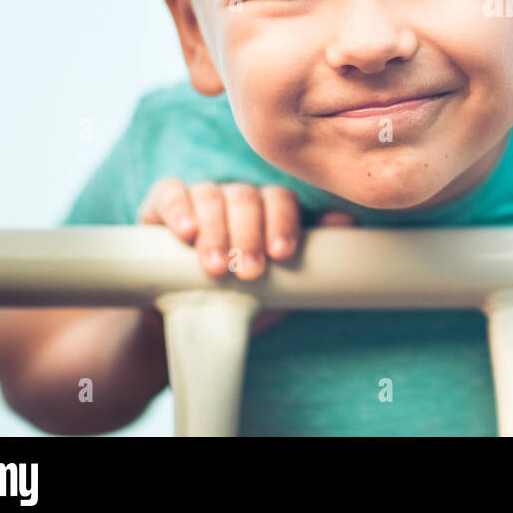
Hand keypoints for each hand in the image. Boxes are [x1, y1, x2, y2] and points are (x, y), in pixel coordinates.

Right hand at [136, 177, 356, 333]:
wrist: (184, 319)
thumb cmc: (241, 297)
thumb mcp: (279, 284)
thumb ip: (313, 255)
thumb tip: (349, 222)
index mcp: (269, 209)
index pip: (281, 200)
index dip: (283, 223)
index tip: (282, 254)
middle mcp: (238, 197)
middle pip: (248, 198)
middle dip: (250, 235)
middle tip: (248, 271)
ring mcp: (201, 197)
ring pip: (212, 195)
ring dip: (216, 230)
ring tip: (216, 267)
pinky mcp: (163, 204)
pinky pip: (171, 192)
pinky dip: (179, 207)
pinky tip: (185, 231)